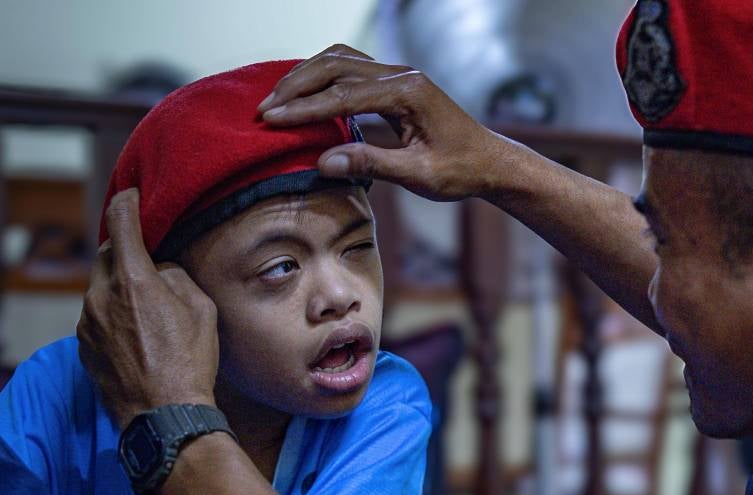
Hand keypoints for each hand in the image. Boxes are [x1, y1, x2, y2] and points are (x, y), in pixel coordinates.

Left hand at [77, 189, 218, 428]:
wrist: (165, 414)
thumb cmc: (191, 361)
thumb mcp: (201, 309)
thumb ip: (176, 277)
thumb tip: (161, 269)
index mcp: (133, 280)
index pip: (120, 222)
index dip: (126, 202)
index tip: (131, 196)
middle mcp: (101, 296)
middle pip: (108, 255)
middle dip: (127, 252)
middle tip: (150, 261)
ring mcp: (87, 322)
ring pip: (100, 287)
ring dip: (120, 287)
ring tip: (148, 308)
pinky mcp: (84, 345)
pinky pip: (96, 315)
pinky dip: (113, 313)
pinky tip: (138, 334)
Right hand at [257, 44, 514, 201]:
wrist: (490, 161)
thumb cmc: (461, 171)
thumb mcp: (418, 175)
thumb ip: (372, 165)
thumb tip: (323, 162)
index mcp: (408, 93)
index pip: (343, 95)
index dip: (304, 109)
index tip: (271, 120)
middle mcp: (402, 75)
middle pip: (336, 67)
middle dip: (296, 87)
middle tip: (263, 110)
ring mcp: (399, 74)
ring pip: (341, 61)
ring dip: (305, 76)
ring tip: (276, 100)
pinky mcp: (396, 82)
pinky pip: (351, 68)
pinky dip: (322, 76)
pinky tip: (304, 92)